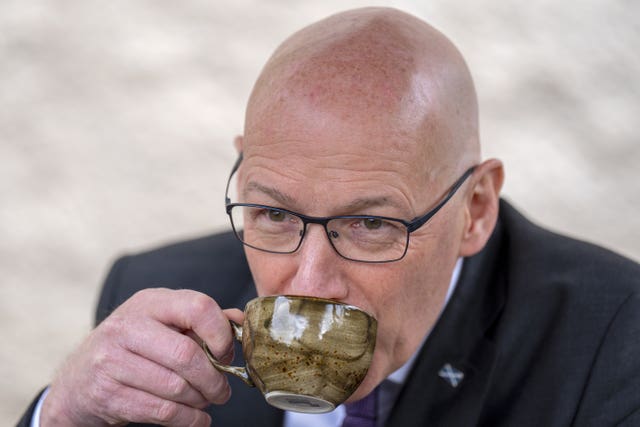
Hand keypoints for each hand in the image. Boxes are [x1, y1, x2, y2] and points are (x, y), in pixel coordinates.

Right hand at [40, 288, 242, 425]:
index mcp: (150, 302)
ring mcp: (111, 360)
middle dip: (214, 378)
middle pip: (187, 354)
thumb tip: (240, 321)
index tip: (226, 353)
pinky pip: (160, 411)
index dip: (221, 333)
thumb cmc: (132, 348)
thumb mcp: (162, 324)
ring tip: (206, 402)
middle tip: (223, 390)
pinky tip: (195, 420)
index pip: (197, 307)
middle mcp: (127, 326)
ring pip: (175, 387)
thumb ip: (201, 320)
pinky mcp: (106, 394)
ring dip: (200, 401)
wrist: (76, 382)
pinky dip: (187, 420)